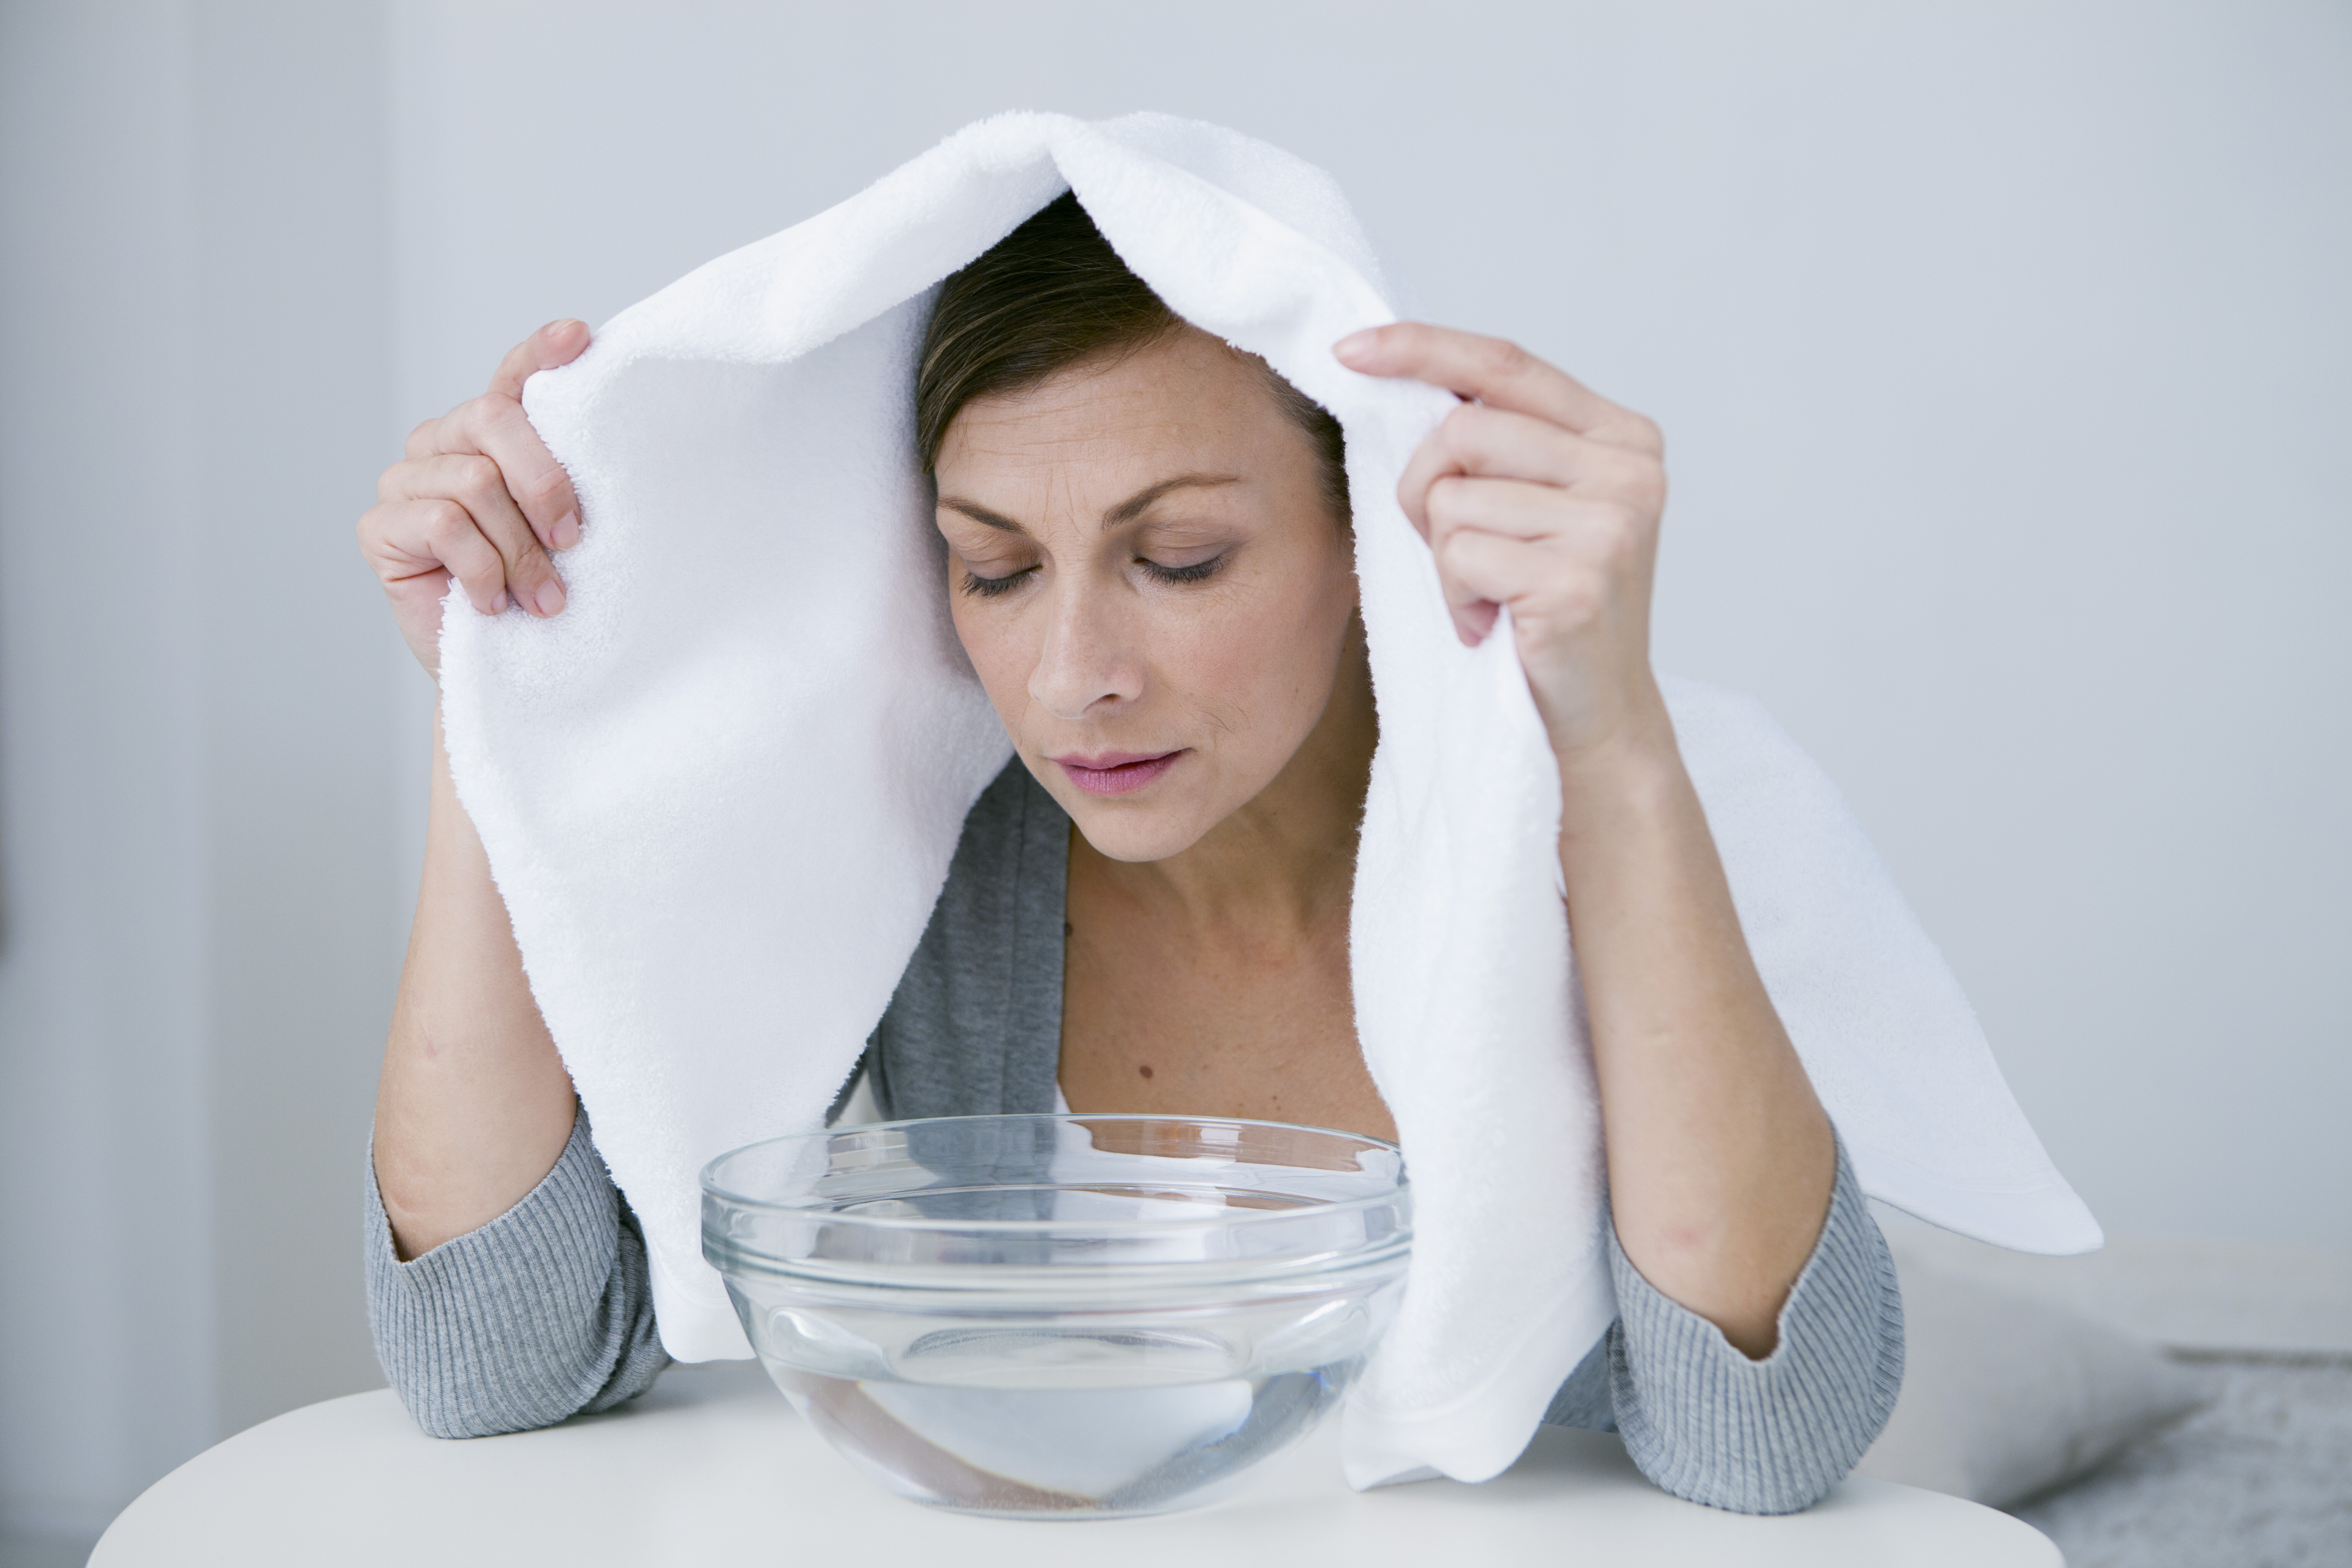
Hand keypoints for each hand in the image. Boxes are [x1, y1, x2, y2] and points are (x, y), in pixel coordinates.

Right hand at [358, 320, 589, 675]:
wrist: (506, 666)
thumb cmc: (541, 594)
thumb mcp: (567, 534)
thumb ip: (570, 484)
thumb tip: (616, 447)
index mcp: (492, 433)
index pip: (512, 377)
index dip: (540, 353)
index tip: (580, 338)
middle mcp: (442, 442)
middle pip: (492, 420)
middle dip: (544, 483)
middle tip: (573, 542)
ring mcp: (404, 480)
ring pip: (474, 481)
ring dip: (520, 550)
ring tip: (543, 598)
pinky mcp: (378, 526)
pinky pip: (443, 525)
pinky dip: (483, 570)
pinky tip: (492, 604)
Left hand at [1334, 324, 1669, 762]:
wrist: (1596, 717)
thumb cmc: (1546, 610)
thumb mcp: (1531, 507)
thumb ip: (1497, 442)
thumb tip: (1402, 376)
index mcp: (1621, 434)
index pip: (1505, 364)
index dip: (1422, 348)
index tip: (1351, 351)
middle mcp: (1629, 468)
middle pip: (1463, 432)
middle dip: (1426, 492)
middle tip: (1454, 551)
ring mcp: (1611, 524)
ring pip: (1454, 499)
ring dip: (1445, 558)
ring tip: (1488, 596)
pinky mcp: (1579, 581)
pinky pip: (1460, 557)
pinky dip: (1456, 598)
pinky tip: (1492, 625)